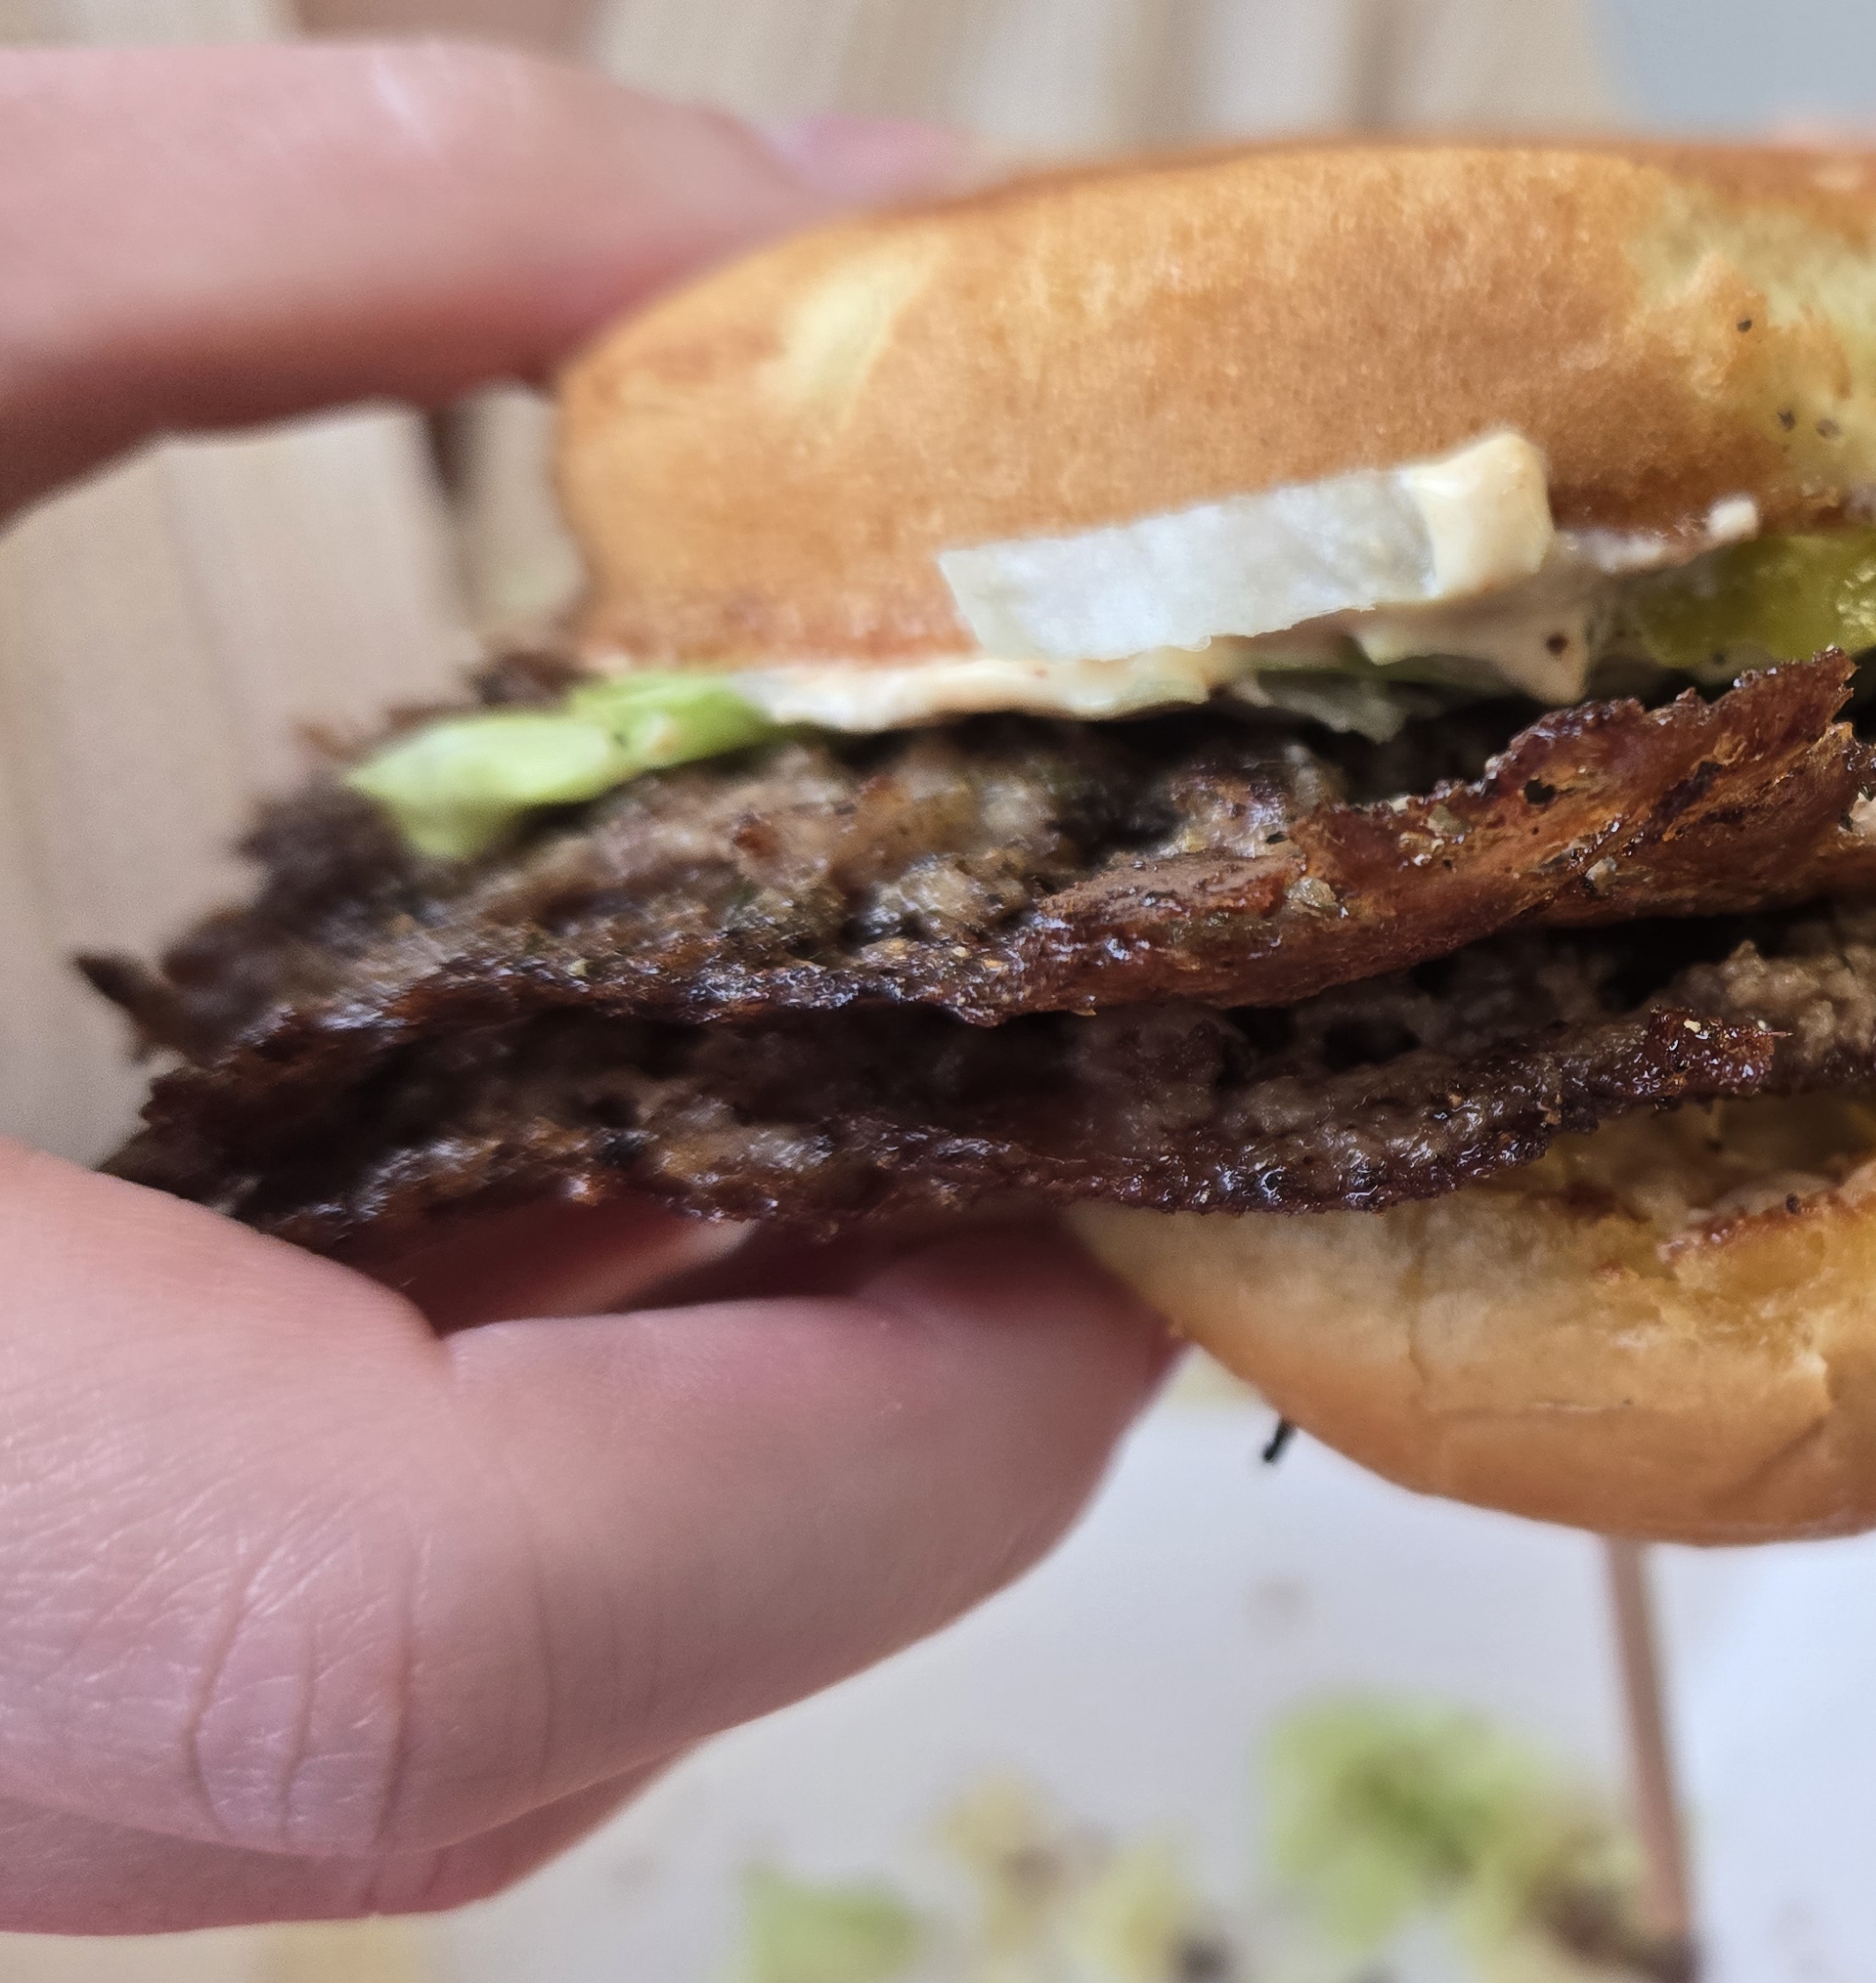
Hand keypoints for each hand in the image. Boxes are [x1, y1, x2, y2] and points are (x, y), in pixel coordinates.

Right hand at [0, 45, 1170, 1933]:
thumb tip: (846, 186)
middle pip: (456, 1742)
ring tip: (814, 1126)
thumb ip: (314, 217)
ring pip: (358, 1768)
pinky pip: (210, 1703)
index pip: (423, 1645)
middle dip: (841, 1455)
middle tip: (1003, 1115)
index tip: (1087, 1191)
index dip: (861, 1454)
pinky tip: (521, 1199)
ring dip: (679, 1470)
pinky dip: (454, 1479)